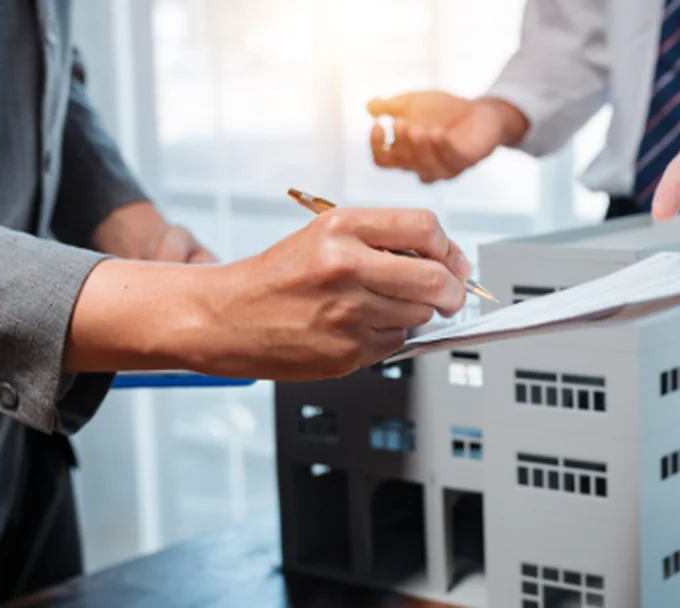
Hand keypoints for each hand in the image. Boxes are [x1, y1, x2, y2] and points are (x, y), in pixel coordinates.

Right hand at [69, 208, 472, 379]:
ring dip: (412, 314)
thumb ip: (383, 241)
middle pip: (436, 279)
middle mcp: (347, 267)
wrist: (226, 318)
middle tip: (449, 295)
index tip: (453, 262)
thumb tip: (447, 262)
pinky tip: (356, 328)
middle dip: (452, 291)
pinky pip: (395, 344)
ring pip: (419, 315)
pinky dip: (387, 337)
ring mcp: (348, 313)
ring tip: (375, 306)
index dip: (449, 248)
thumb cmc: (277, 276)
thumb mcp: (324, 235)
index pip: (426, 228)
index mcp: (341, 228)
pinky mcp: (347, 351)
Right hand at [367, 91, 527, 182]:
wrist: (481, 111)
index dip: (376, 146)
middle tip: (402, 121)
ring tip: (418, 127)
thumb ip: (391, 106)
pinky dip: (442, 147)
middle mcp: (423, 165)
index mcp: (406, 154)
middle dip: (400, 143)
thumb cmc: (444, 111)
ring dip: (419, 148)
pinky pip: (450, 160)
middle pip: (403, 164)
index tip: (379, 124)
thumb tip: (370, 107)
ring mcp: (444, 167)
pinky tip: (437, 133)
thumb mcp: (414, 103)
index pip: (383, 160)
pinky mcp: (465, 162)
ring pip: (425, 168)